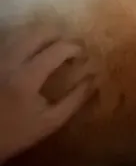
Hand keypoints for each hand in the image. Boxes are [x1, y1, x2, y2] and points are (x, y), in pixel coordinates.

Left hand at [0, 28, 93, 164]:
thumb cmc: (17, 133)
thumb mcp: (51, 121)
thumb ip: (75, 99)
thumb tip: (94, 79)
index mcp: (27, 77)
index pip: (58, 48)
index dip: (76, 47)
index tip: (84, 56)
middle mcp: (10, 60)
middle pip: (39, 31)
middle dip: (60, 35)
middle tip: (71, 48)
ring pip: (23, 32)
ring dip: (43, 35)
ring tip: (54, 47)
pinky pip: (11, 40)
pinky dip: (27, 40)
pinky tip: (34, 52)